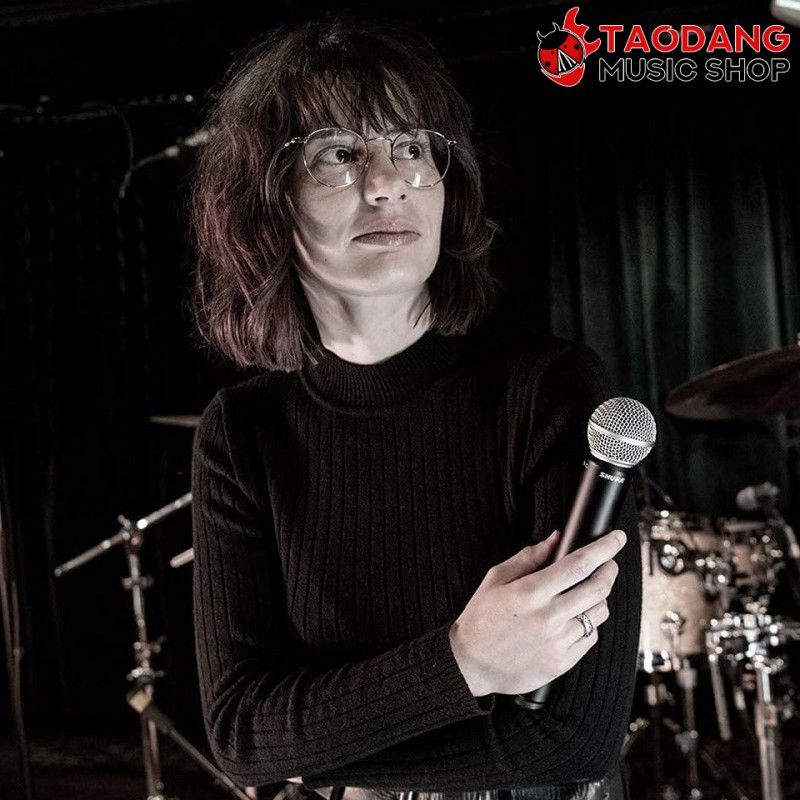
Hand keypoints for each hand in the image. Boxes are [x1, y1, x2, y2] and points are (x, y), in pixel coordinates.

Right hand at [448, 529, 625, 696]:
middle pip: (598, 588)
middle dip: (609, 569)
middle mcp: (548, 617)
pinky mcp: (562, 662)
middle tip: (608, 562)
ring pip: (599, 613)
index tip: (616, 537)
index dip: (604, 548)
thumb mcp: (496, 579)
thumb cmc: (481, 618)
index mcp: (530, 592)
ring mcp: (558, 642)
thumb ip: (528, 557)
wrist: (471, 664)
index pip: (579, 564)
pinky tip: (576, 618)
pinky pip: (591, 637)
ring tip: (588, 592)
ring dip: (600, 597)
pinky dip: (589, 623)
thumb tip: (555, 539)